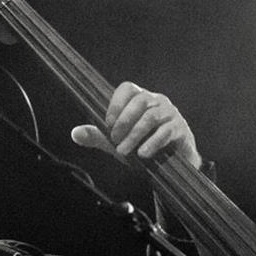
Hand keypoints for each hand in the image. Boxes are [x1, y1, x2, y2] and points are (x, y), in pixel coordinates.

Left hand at [71, 82, 200, 169]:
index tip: (107, 124)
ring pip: (151, 117)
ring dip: (134, 135)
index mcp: (142, 98)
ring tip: (123, 151)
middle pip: (140, 101)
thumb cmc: (144, 147)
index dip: (116, 104)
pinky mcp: (180, 129)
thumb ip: (99, 137)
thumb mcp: (118, 142)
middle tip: (114, 140)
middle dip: (123, 121)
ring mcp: (171, 114)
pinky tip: (142, 154)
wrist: (172, 167)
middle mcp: (158, 101)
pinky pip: (165, 132)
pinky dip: (151, 143)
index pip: (128, 89)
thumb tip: (75, 133)